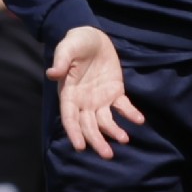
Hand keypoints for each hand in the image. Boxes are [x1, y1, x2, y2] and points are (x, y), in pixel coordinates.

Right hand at [48, 27, 142, 157]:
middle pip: (89, 126)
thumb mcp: (66, 48)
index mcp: (69, 94)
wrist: (92, 37)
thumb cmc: (75, 43)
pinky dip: (131, 114)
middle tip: (107, 154)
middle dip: (96, 140)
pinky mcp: (115, 92)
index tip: (80, 147)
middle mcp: (84, 102)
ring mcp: (100, 99)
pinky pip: (123, 106)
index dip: (74, 132)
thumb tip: (52, 74)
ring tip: (124, 139)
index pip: (70, 118)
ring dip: (113, 131)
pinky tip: (139, 120)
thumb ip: (61, 61)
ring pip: (105, 121)